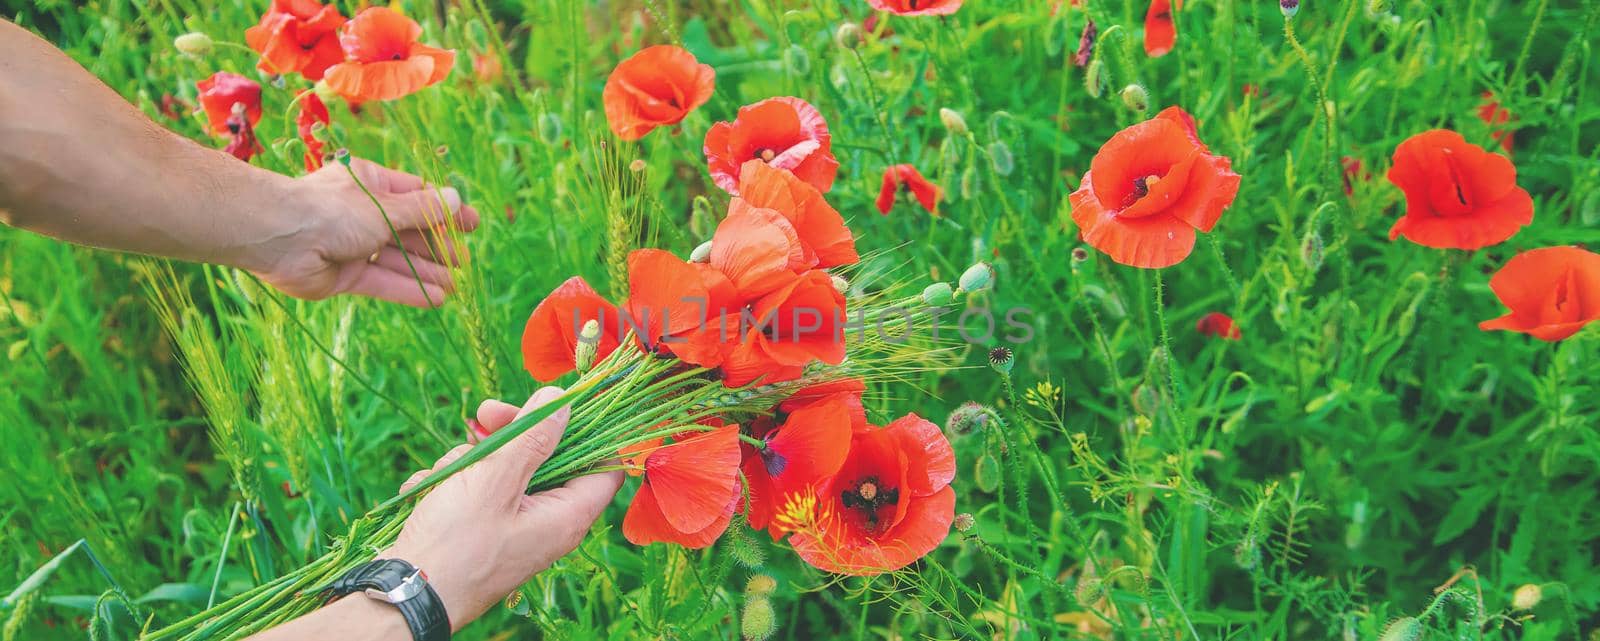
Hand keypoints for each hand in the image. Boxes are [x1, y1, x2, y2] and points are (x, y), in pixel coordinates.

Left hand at [246, 158, 480, 306]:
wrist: (278, 237)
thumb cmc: (333, 210)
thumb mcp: (386, 208)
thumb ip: (422, 210)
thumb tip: (455, 200)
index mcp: (370, 185)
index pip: (415, 197)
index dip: (444, 211)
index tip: (471, 224)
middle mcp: (363, 214)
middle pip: (407, 231)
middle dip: (436, 247)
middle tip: (463, 261)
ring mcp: (353, 246)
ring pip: (396, 259)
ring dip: (425, 272)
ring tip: (455, 286)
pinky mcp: (345, 275)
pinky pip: (381, 281)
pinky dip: (407, 289)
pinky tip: (434, 298)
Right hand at [382, 387, 623, 630]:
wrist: (403, 594)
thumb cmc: (455, 545)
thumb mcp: (494, 481)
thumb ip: (532, 437)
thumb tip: (562, 400)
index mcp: (566, 516)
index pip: (603, 465)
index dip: (586, 430)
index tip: (557, 404)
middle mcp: (547, 522)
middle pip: (546, 458)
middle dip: (511, 435)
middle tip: (482, 415)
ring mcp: (513, 527)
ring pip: (504, 469)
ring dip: (471, 462)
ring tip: (445, 477)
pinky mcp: (482, 530)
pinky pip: (476, 491)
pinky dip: (453, 484)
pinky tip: (430, 490)